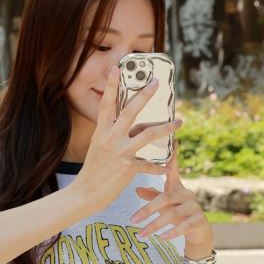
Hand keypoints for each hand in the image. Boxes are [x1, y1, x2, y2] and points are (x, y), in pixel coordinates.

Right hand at [72, 66, 183, 213]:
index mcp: (100, 133)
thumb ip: (110, 135)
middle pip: (130, 112)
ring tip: (180, 122)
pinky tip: (170, 167)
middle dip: (145, 96)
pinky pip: (150, 164)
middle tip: (157, 83)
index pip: (106, 104)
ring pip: (147, 134)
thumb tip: (125, 125)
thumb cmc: (92, 172)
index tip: (117, 69)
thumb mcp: (96, 148)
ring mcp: (119, 153)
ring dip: (167, 128)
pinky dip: (161, 166)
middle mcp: (109, 139)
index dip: (112, 86)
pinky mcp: (127, 168)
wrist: (83, 194)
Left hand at [130, 139, 213, 250]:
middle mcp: (186, 194)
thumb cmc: (179, 215)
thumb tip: (136, 190)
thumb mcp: (164, 205)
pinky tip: (162, 238)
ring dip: (155, 225)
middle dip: (147, 209)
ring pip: (172, 214)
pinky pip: (184, 226)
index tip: (173, 140)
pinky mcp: (199, 221)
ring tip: (141, 234)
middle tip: (132, 220)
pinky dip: (172, 232)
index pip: (174, 169)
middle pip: (165, 198)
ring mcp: (194, 207)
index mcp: (177, 187)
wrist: (199, 234)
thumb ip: (153, 196)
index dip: (173, 156)